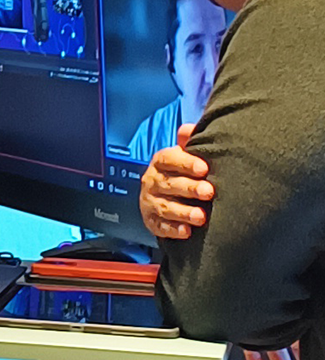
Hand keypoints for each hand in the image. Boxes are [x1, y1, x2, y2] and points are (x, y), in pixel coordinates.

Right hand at [140, 124, 212, 239]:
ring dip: (182, 212)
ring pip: (165, 207)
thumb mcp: (184, 155)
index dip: (185, 163)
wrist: (165, 196)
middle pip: (168, 184)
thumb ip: (187, 143)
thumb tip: (188, 128)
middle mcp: (152, 182)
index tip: (204, 168)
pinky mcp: (152, 221)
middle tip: (208, 191)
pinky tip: (186, 231)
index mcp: (160, 163)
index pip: (168, 159)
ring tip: (201, 216)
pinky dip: (173, 230)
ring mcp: (150, 202)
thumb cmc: (182, 173)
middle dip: (189, 189)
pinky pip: (160, 226)